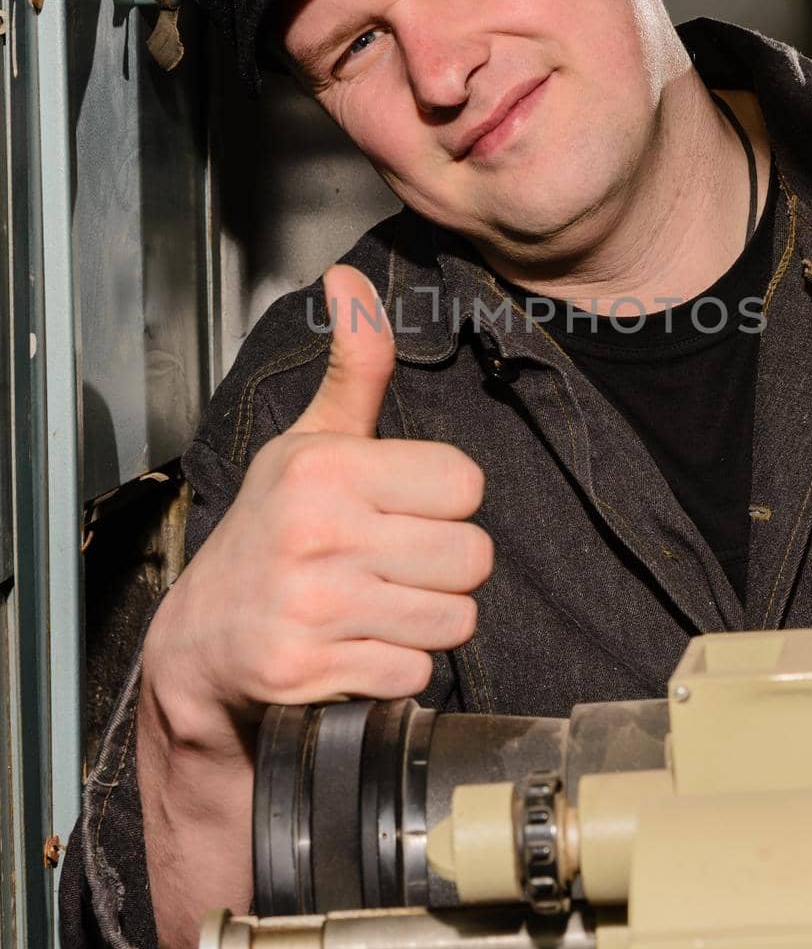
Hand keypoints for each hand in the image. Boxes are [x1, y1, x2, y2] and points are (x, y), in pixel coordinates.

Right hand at [142, 263, 492, 742]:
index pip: (466, 483)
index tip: (406, 510)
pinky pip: (417, 672)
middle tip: (397, 566)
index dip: (446, 502)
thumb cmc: (272, 531)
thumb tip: (349, 277)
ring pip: (455, 619)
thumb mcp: (310, 442)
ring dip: (428, 621)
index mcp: (327, 466)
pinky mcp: (310, 669)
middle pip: (473, 557)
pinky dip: (398, 668)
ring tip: (379, 604)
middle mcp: (319, 530)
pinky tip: (358, 646)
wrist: (201, 641)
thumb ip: (354, 366)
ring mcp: (313, 605)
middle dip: (446, 568)